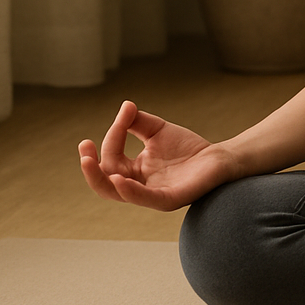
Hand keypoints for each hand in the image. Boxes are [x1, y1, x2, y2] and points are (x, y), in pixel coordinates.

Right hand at [77, 100, 232, 211]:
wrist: (220, 158)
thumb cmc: (188, 148)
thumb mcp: (157, 130)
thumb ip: (137, 121)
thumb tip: (125, 106)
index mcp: (134, 172)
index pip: (112, 158)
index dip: (114, 136)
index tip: (125, 113)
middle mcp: (139, 186)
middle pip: (105, 184)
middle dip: (90, 168)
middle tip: (84, 150)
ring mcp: (153, 195)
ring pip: (119, 194)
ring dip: (101, 180)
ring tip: (89, 162)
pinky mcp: (170, 199)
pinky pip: (146, 199)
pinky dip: (131, 191)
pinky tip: (120, 179)